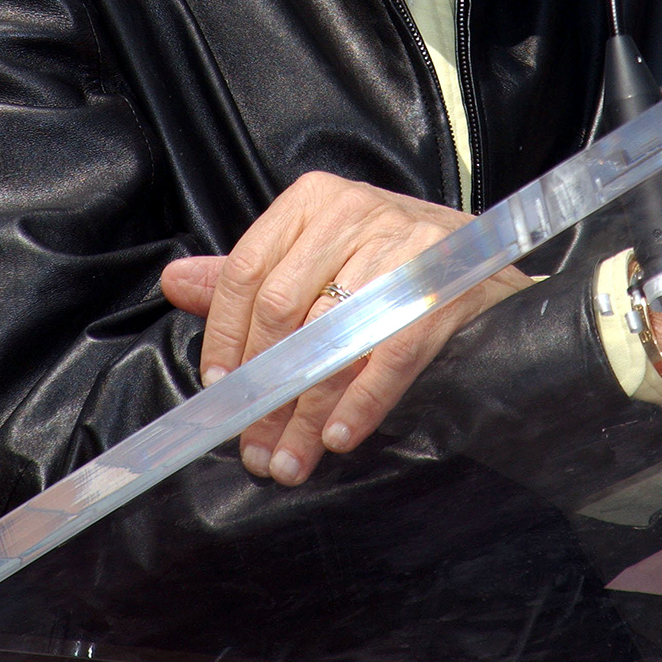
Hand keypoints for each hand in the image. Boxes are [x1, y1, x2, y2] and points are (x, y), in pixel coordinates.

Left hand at [161, 171, 530, 485]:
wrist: (486, 260)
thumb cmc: (389, 260)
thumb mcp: (319, 254)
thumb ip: (249, 274)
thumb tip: (175, 283)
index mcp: (314, 201)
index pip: (247, 271)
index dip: (227, 339)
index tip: (223, 393)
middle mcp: (354, 213)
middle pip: (283, 310)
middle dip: (265, 389)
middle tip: (255, 447)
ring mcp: (400, 246)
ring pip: (331, 339)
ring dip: (306, 414)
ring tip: (290, 461)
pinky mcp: (440, 286)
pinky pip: (387, 356)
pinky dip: (360, 403)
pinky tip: (340, 438)